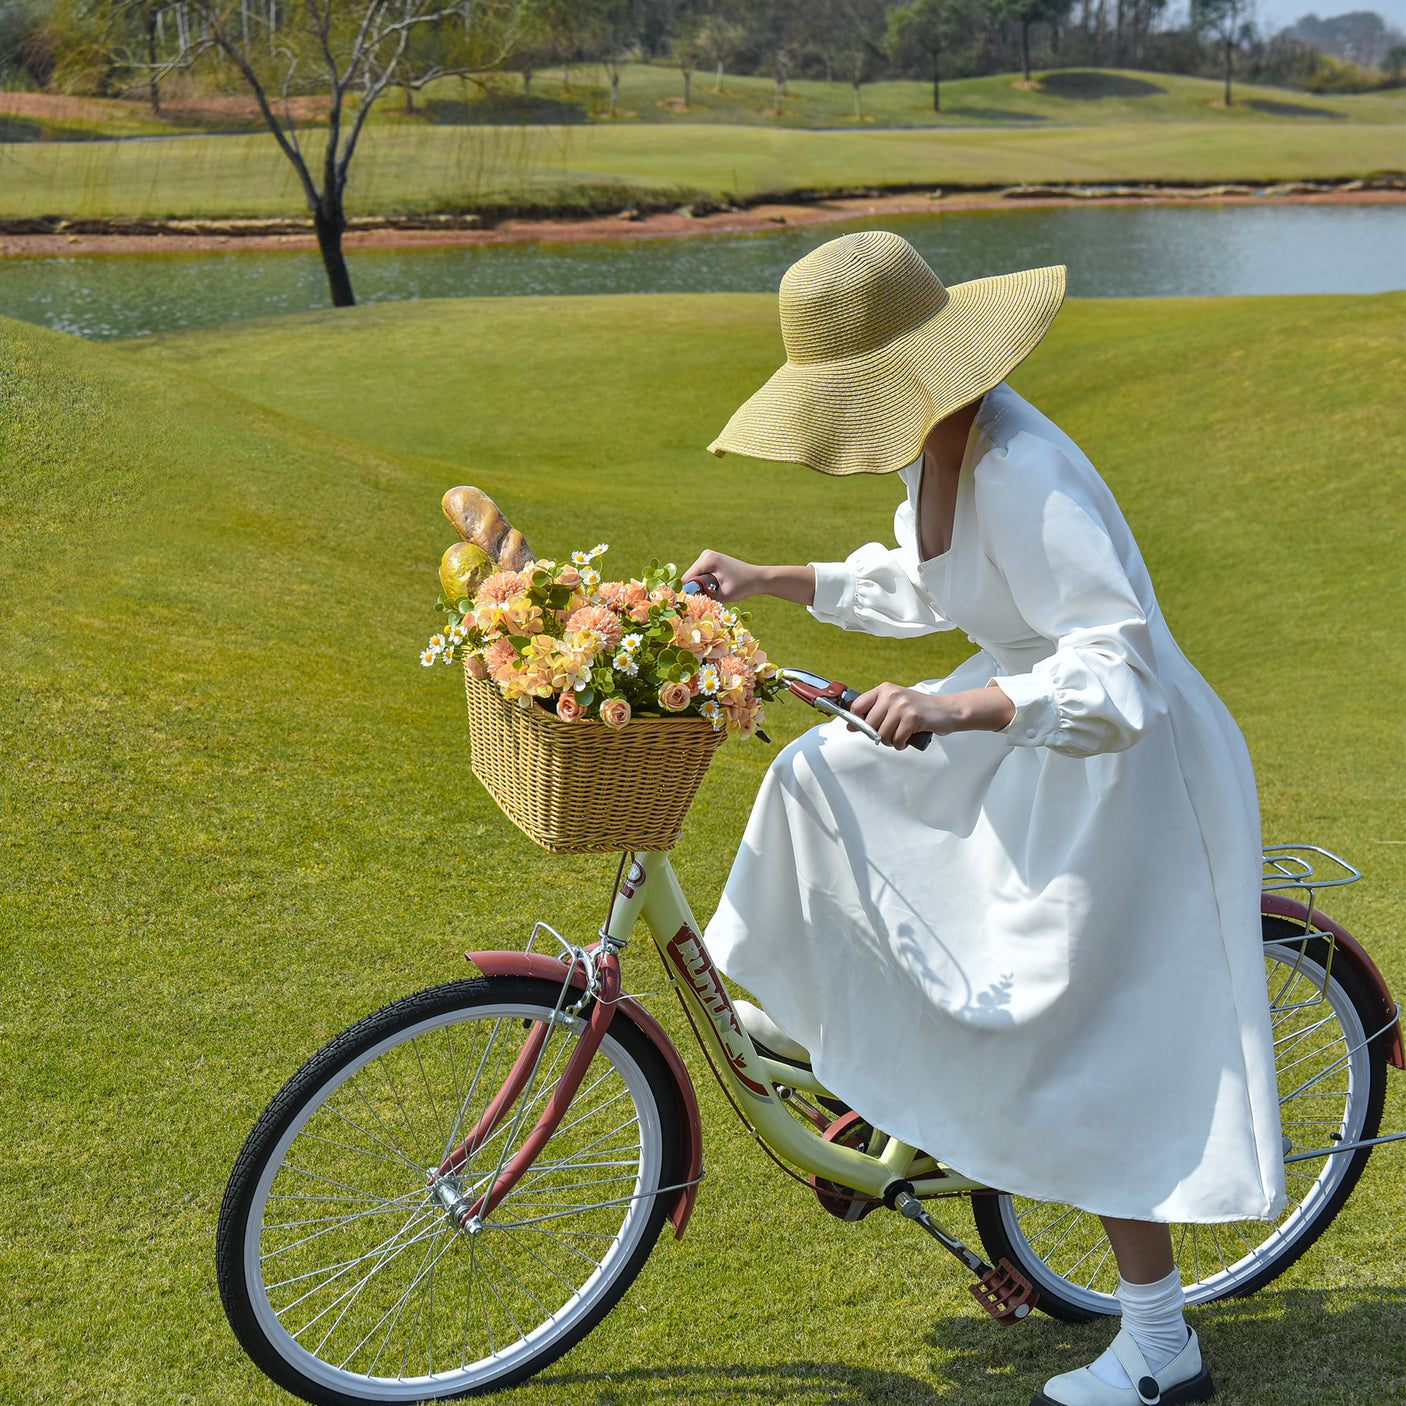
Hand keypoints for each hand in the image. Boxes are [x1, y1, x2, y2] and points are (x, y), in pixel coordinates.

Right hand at [683, 552, 815, 606]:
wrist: (758, 578)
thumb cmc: (744, 586)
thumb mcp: (723, 596)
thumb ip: (704, 597)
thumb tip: (687, 601)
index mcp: (708, 559)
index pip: (687, 580)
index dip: (691, 593)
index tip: (703, 600)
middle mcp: (705, 554)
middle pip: (689, 578)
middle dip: (698, 589)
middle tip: (715, 594)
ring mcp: (707, 556)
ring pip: (694, 578)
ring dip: (702, 587)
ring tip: (718, 589)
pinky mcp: (710, 560)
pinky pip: (700, 575)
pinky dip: (706, 583)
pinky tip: (719, 585)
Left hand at [849, 683, 1015, 748]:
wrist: (948, 710)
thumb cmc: (920, 710)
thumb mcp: (896, 703)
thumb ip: (876, 711)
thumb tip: (851, 726)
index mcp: (885, 689)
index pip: (857, 706)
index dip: (855, 721)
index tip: (856, 729)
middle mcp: (891, 694)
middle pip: (868, 724)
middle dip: (877, 735)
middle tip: (889, 735)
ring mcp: (902, 706)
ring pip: (882, 735)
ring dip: (890, 742)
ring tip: (900, 737)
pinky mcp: (912, 718)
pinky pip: (896, 740)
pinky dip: (900, 745)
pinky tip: (907, 739)